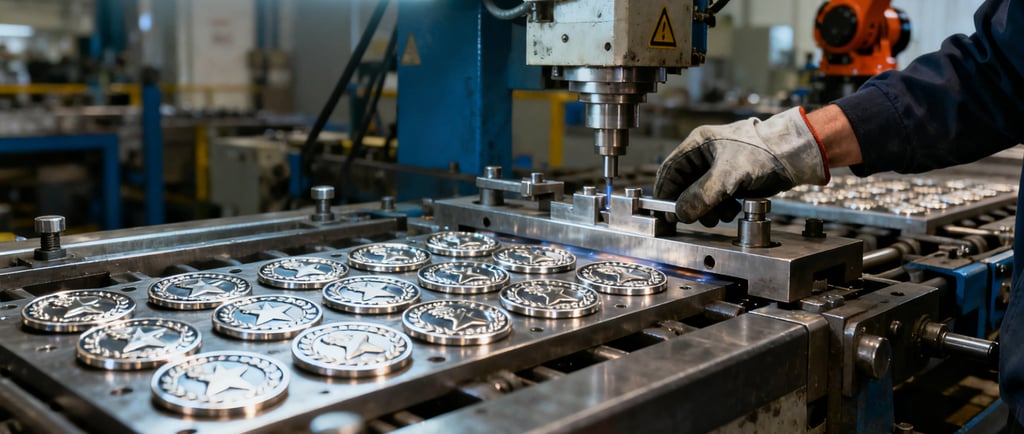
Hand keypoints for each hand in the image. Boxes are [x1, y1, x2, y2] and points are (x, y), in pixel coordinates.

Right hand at [654, 107, 829, 225]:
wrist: (794, 156)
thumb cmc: (763, 152)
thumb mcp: (728, 175)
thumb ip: (702, 195)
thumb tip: (681, 213)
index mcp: (698, 144)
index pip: (671, 170)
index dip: (666, 193)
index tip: (667, 212)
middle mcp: (706, 154)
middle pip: (686, 185)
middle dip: (691, 204)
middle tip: (696, 219)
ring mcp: (720, 167)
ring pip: (702, 194)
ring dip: (708, 209)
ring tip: (720, 216)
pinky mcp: (733, 178)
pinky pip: (718, 197)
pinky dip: (722, 208)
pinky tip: (732, 210)